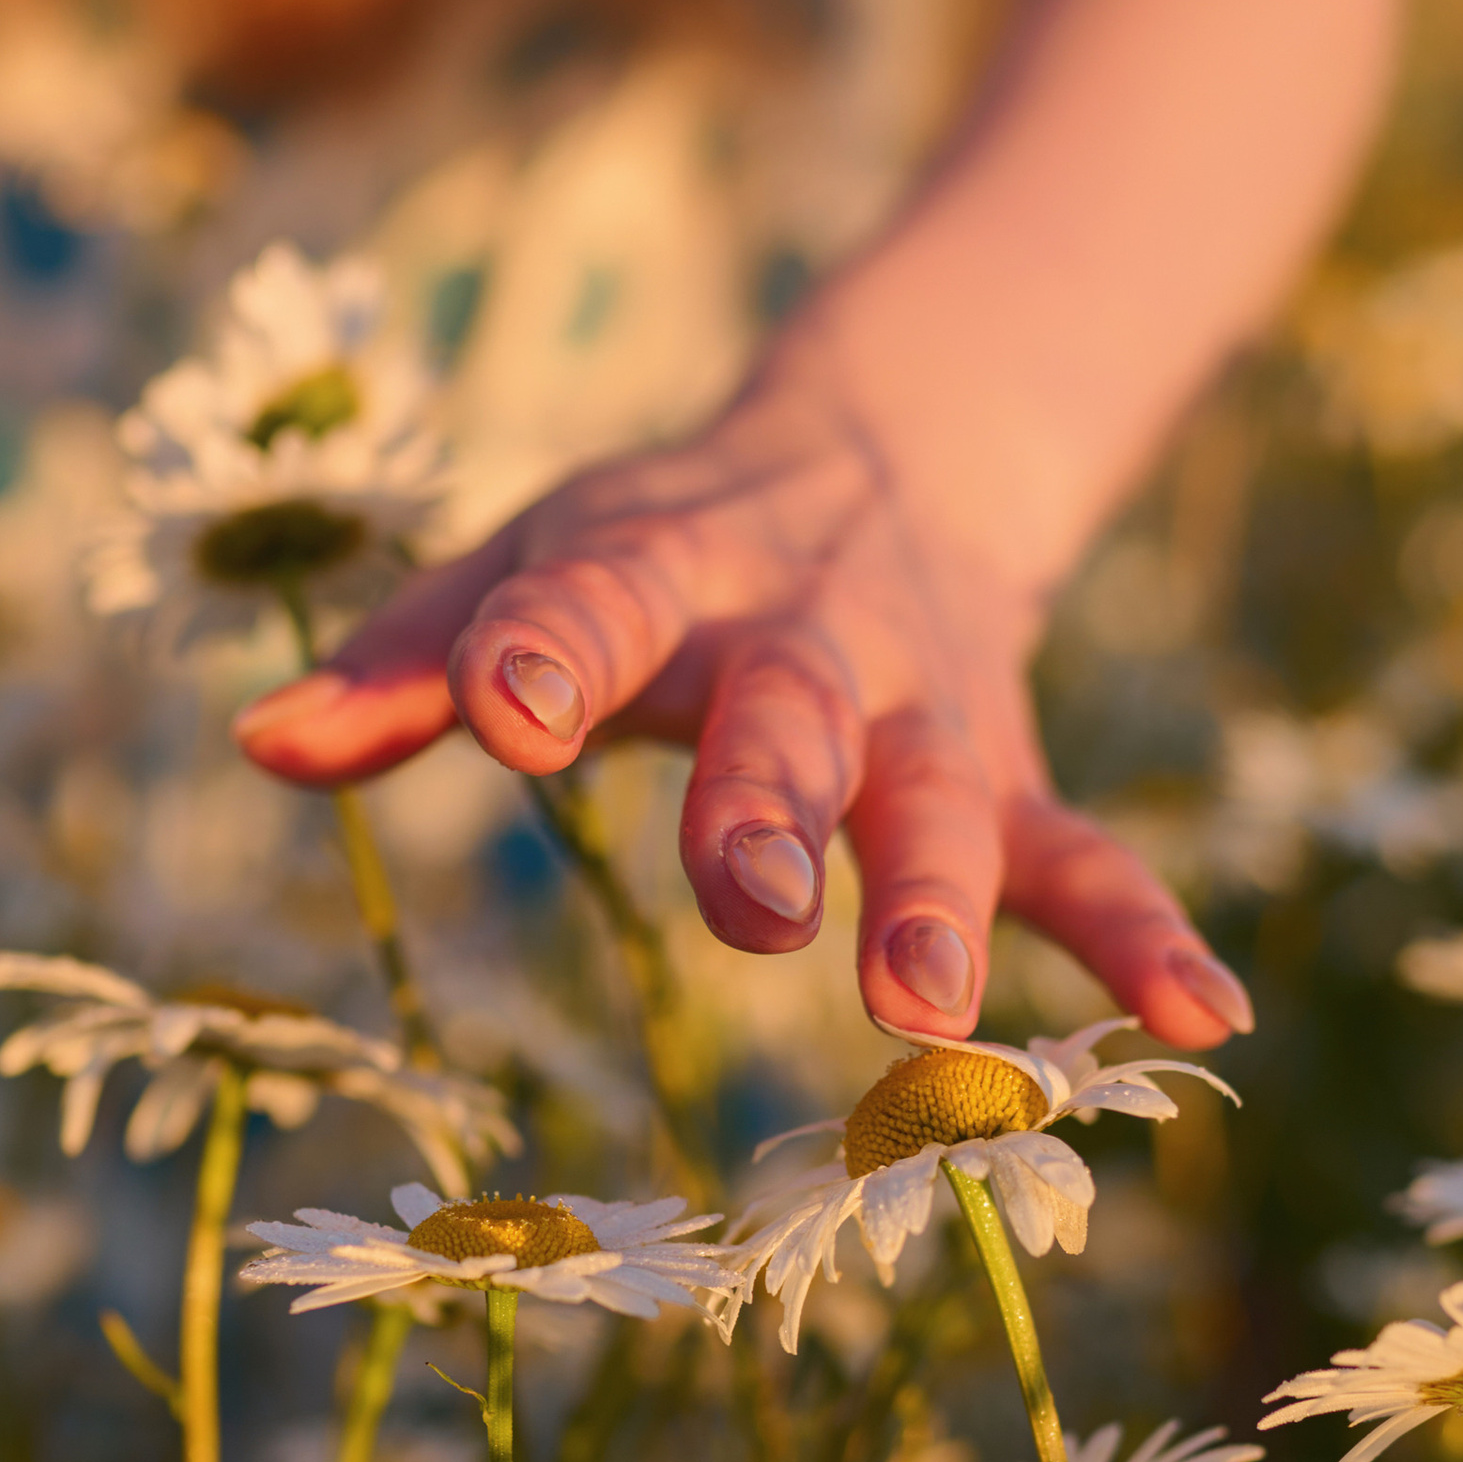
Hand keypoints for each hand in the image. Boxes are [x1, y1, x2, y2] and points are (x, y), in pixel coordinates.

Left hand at [233, 372, 1252, 1049]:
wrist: (898, 444)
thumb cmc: (657, 545)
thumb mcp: (529, 558)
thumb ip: (409, 655)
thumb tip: (258, 744)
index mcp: (660, 562)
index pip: (596, 592)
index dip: (547, 648)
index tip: (504, 712)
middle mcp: (801, 634)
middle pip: (785, 711)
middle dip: (767, 804)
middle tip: (746, 910)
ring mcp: (918, 709)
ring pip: (938, 797)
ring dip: (936, 898)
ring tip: (923, 1012)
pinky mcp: (1004, 774)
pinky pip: (1082, 854)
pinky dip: (1141, 932)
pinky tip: (1204, 1017)